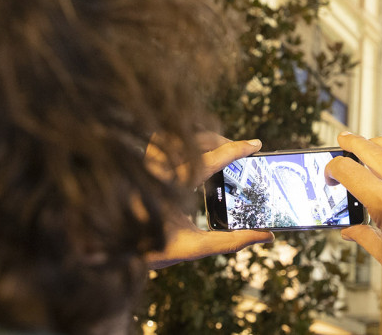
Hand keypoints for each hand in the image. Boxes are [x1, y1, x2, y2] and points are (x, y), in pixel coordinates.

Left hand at [143, 134, 273, 269]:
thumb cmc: (153, 248)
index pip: (211, 160)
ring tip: (215, 147)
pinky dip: (179, 139)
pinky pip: (160, 140)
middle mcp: (157, 170)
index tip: (255, 145)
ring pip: (175, 132)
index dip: (236, 150)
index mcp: (173, 188)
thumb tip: (266, 235)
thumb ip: (231, 242)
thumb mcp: (195, 248)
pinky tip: (190, 153)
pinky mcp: (140, 163)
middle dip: (221, 139)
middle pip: (196, 139)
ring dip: (198, 135)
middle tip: (238, 149)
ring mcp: (146, 164)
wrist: (115, 248)